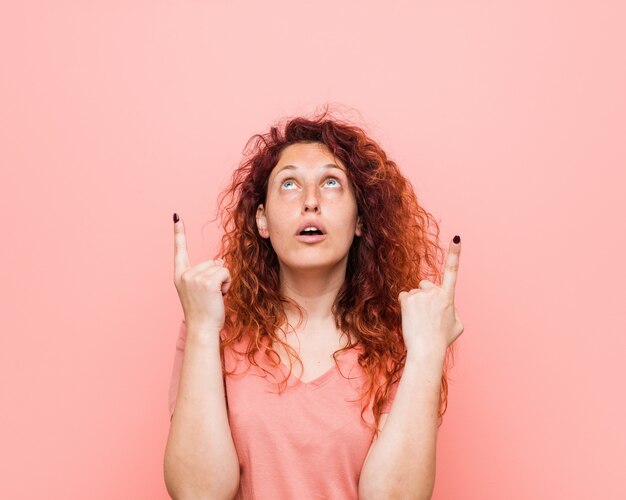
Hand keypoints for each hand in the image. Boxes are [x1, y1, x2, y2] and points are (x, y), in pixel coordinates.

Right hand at [173, 214, 231, 331]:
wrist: (202, 329)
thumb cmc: (204, 313)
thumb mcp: (201, 291)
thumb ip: (206, 274)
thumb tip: (221, 260)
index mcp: (180, 276)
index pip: (180, 251)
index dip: (179, 233)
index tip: (176, 217)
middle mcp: (185, 275)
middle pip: (212, 262)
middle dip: (217, 277)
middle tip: (211, 296)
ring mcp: (195, 278)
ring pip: (220, 267)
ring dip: (224, 281)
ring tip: (215, 297)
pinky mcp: (207, 282)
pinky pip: (226, 272)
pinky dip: (228, 283)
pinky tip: (220, 295)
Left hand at [398, 236, 463, 356]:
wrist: (427, 349)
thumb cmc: (442, 339)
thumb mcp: (457, 326)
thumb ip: (452, 311)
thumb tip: (446, 307)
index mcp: (448, 297)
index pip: (453, 271)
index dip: (455, 254)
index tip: (457, 239)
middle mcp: (435, 292)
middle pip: (425, 284)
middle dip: (424, 295)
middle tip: (426, 315)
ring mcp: (421, 295)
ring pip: (414, 293)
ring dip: (415, 304)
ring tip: (419, 321)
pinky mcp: (408, 299)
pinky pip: (404, 297)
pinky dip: (405, 306)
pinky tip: (410, 318)